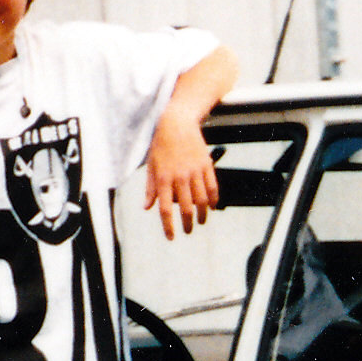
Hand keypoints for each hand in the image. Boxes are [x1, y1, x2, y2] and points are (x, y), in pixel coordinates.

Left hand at [143, 115, 218, 239]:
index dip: (168, 226)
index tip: (171, 237)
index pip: (165, 209)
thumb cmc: (160, 145)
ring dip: (202, 215)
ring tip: (201, 221)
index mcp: (163, 179)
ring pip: (202, 200)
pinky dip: (214, 199)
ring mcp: (195, 171)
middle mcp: (179, 177)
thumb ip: (150, 188)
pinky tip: (213, 206)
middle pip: (186, 208)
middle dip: (187, 224)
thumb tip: (147, 207)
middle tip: (188, 231)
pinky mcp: (206, 165)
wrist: (176, 123)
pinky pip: (213, 187)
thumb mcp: (151, 166)